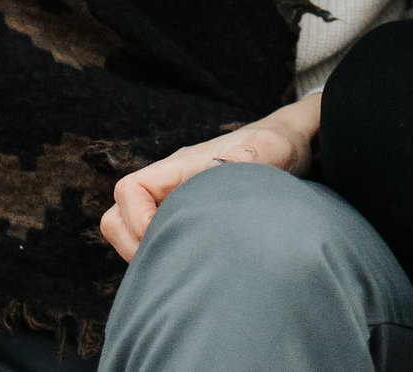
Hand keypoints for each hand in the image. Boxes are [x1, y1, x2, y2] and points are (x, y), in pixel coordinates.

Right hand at [98, 93, 320, 262]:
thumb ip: (252, 155)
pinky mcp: (189, 218)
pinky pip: (157, 239)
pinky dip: (165, 255)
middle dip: (132, 245)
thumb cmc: (281, 144)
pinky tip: (198, 267)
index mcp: (181, 167)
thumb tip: (230, 164)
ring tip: (185, 267)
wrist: (294, 144)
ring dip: (147, 252)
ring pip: (132, 231)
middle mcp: (172, 185)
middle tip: (171, 264)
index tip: (168, 237)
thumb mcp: (272, 149)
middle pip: (118, 214)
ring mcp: (177, 201)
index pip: (129, 190)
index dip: (136, 219)